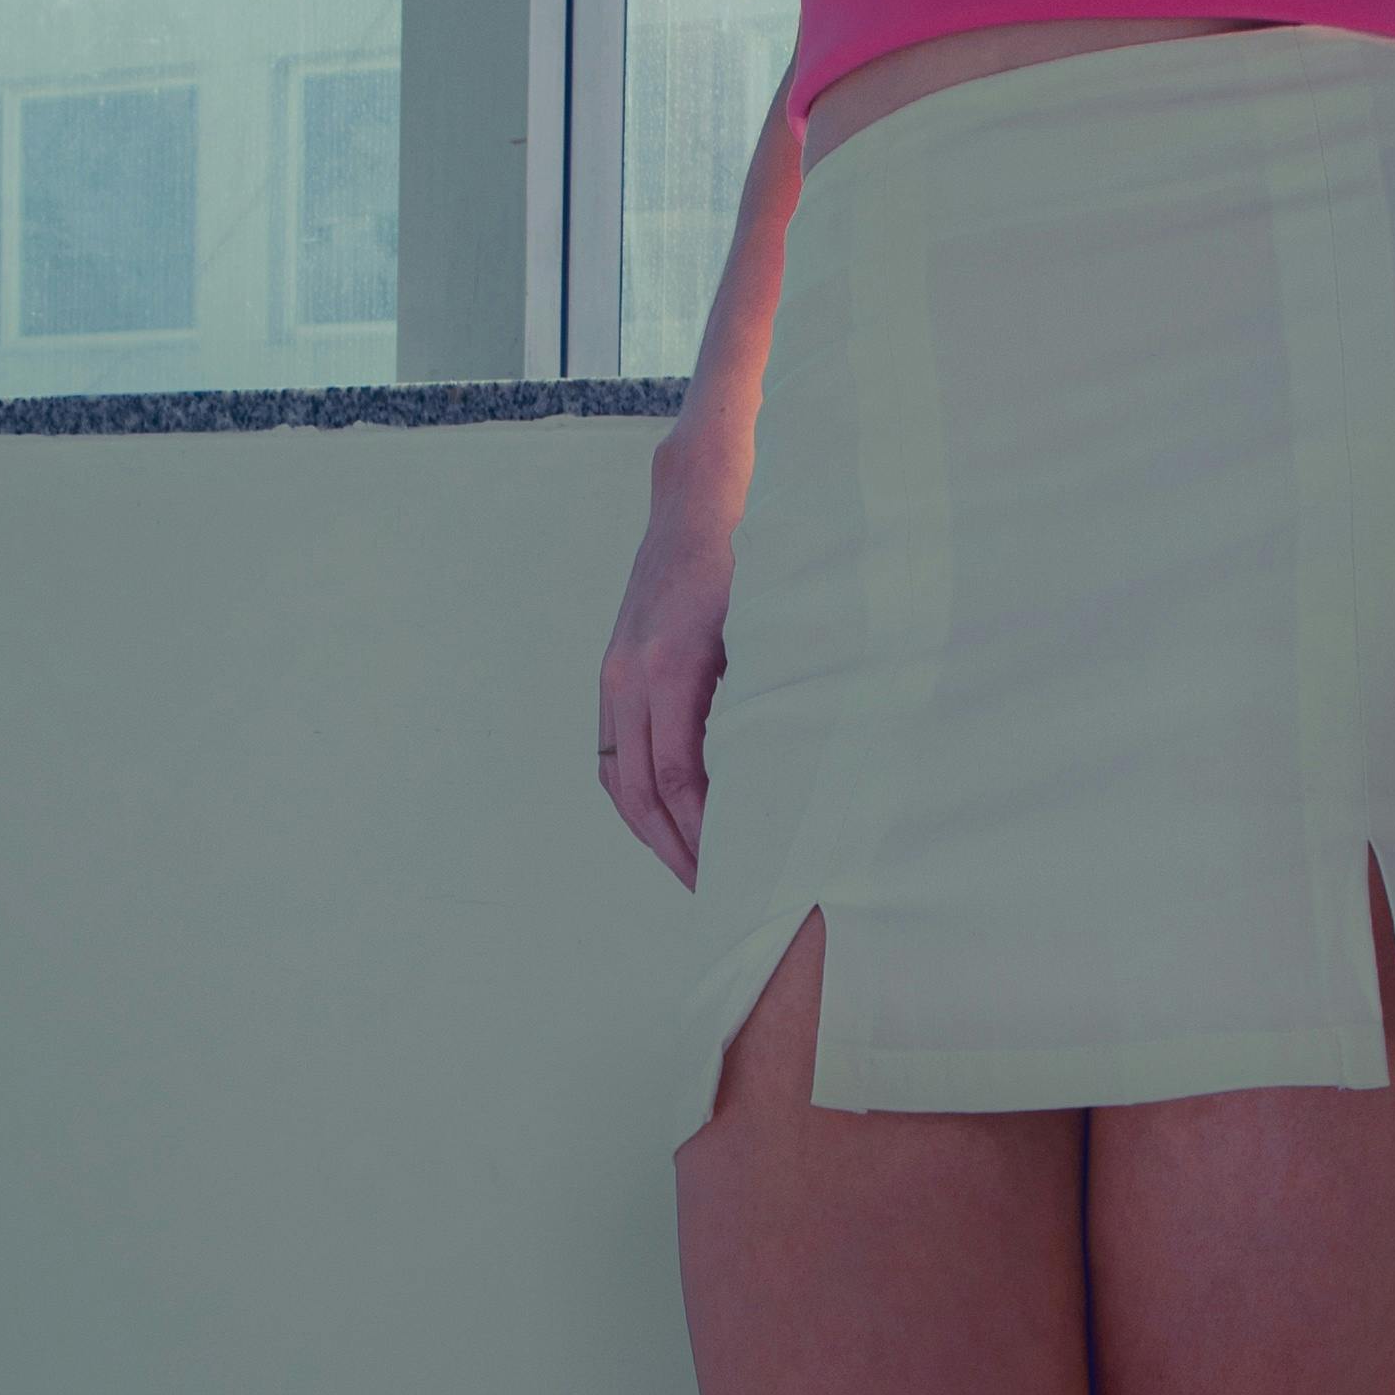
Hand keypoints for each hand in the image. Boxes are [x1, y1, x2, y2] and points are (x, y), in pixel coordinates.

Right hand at [597, 475, 738, 892]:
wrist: (696, 500)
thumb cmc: (752, 558)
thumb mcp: (768, 628)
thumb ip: (765, 700)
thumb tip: (782, 780)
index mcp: (667, 669)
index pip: (680, 781)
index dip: (706, 836)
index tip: (739, 873)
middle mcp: (628, 677)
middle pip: (641, 794)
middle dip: (677, 851)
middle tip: (718, 894)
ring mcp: (613, 676)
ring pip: (619, 781)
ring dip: (653, 831)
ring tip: (692, 868)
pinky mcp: (614, 674)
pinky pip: (614, 755)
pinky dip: (638, 796)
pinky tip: (670, 820)